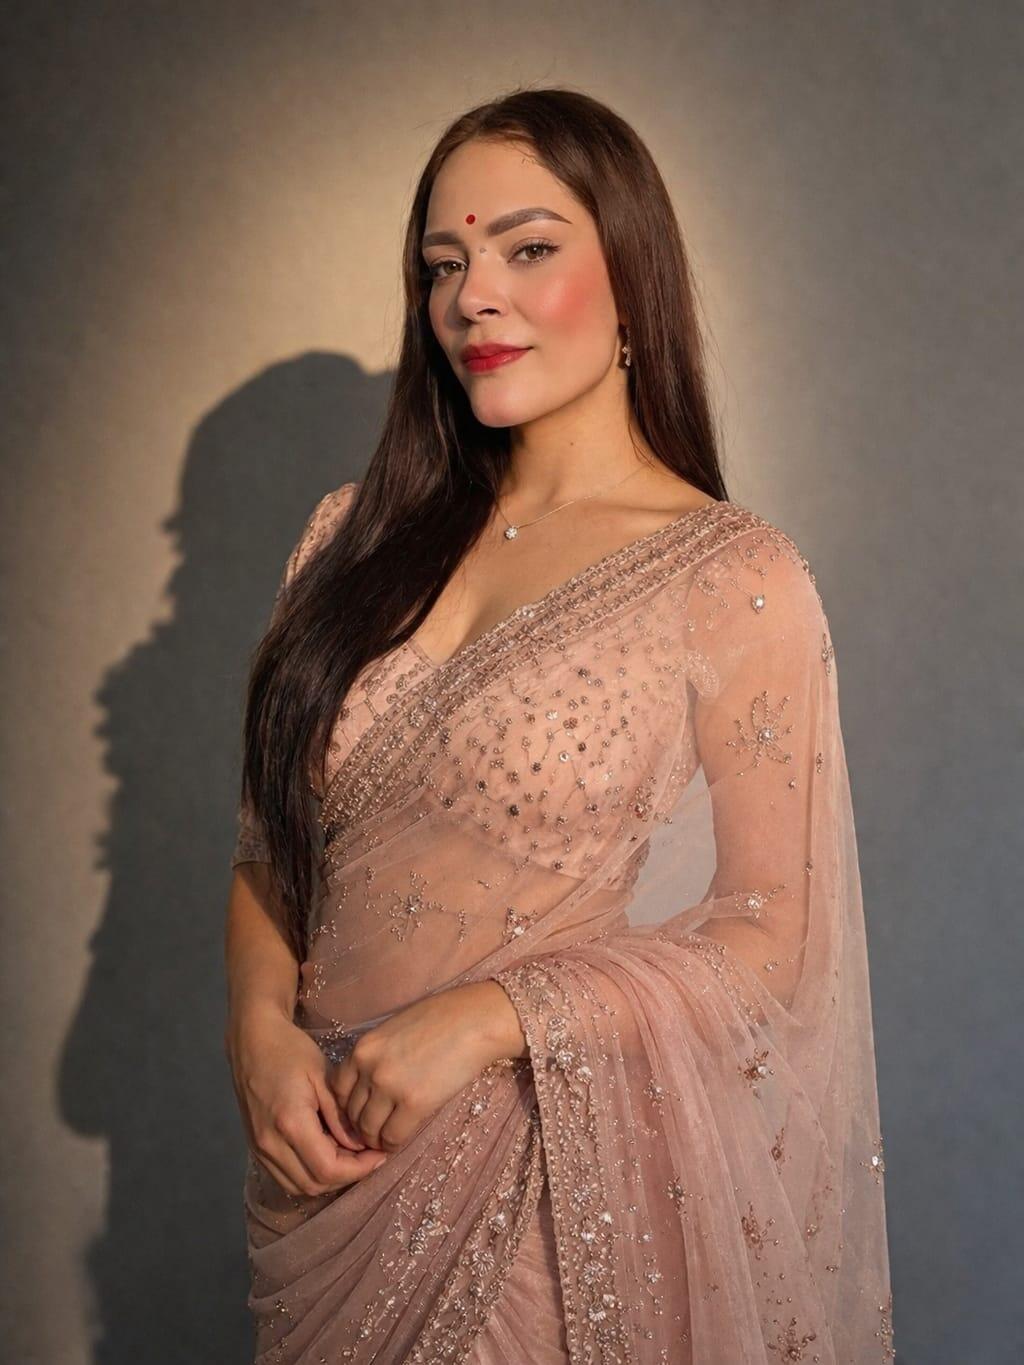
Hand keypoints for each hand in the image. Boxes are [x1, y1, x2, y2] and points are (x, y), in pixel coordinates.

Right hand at [224, 1002, 389, 1196]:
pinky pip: (285, 1177)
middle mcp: (270, 1144)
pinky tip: (325, 1154)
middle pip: (314, 1185)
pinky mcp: (256, 1147)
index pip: (329, 1169)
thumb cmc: (290, 1051)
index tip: (380, 1154)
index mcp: (290, 1123)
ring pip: (298, 1187)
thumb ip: (340, 1117)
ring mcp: (260, 1148)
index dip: (358, 1169)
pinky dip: (308, 1174)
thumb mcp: (323, 1077)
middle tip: (368, 1155)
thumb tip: (359, 1147)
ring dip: (326, 1179)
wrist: (252, 1041)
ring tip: (349, 1156)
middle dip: (346, 1176)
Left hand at [328, 982, 516, 1153]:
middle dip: (360, 1127)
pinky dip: (393, 1144)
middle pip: (351, 1113)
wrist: (473, 1021)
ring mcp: (390, 1087)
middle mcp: (369, 1068)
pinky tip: (400, 1140)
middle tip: (373, 1133)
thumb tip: (366, 1087)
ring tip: (386, 1139)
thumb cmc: (438, 1020)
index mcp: (362, 1049)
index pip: (337, 1090)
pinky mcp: (414, 1104)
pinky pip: (393, 1137)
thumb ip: (374, 1057)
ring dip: (375, 1139)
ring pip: (368, 1130)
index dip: (348, 1106)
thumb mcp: (392, 1031)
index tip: (361, 1112)